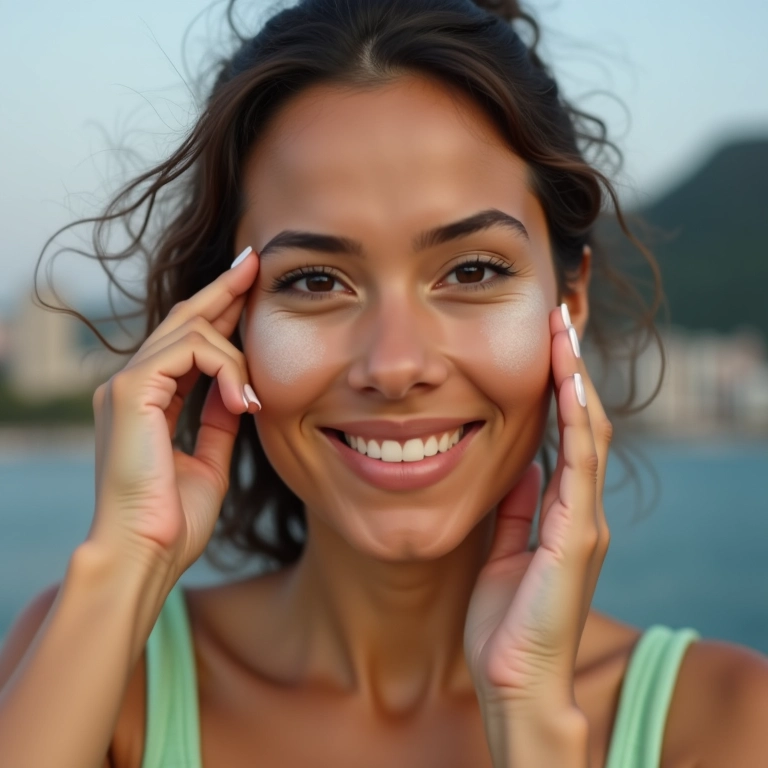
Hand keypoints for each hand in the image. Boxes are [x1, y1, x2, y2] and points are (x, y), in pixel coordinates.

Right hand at [87, 247, 260, 577]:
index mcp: (148, 401)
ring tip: (255, 397)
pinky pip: (186, 352)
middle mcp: (131, 385)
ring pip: (191, 332)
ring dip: (236, 356)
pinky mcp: (129, 391)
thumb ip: (220, 420)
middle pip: (184, 320)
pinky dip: (224, 369)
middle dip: (223, 290)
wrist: (147, 554)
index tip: (248, 286)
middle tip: (253, 262)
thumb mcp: (210, 459)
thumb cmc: (174, 520)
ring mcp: (126, 385)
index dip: (219, 311)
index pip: (187, 342)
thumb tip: (241, 390)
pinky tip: (245, 400)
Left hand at [464, 304, 610, 720]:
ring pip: (588, 433)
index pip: (566, 432)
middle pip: (583, 421)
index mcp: (561, 510)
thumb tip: (517, 467)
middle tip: (558, 317)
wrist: (515, 679)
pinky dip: (576, 421)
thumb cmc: (507, 621)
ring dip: (575, 379)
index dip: (558, 385)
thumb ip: (515, 509)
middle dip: (570, 367)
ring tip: (563, 331)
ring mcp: (584, 520)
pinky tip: (568, 382)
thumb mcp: (503, 549)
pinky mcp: (577, 536)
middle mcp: (580, 508)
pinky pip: (579, 466)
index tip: (544, 341)